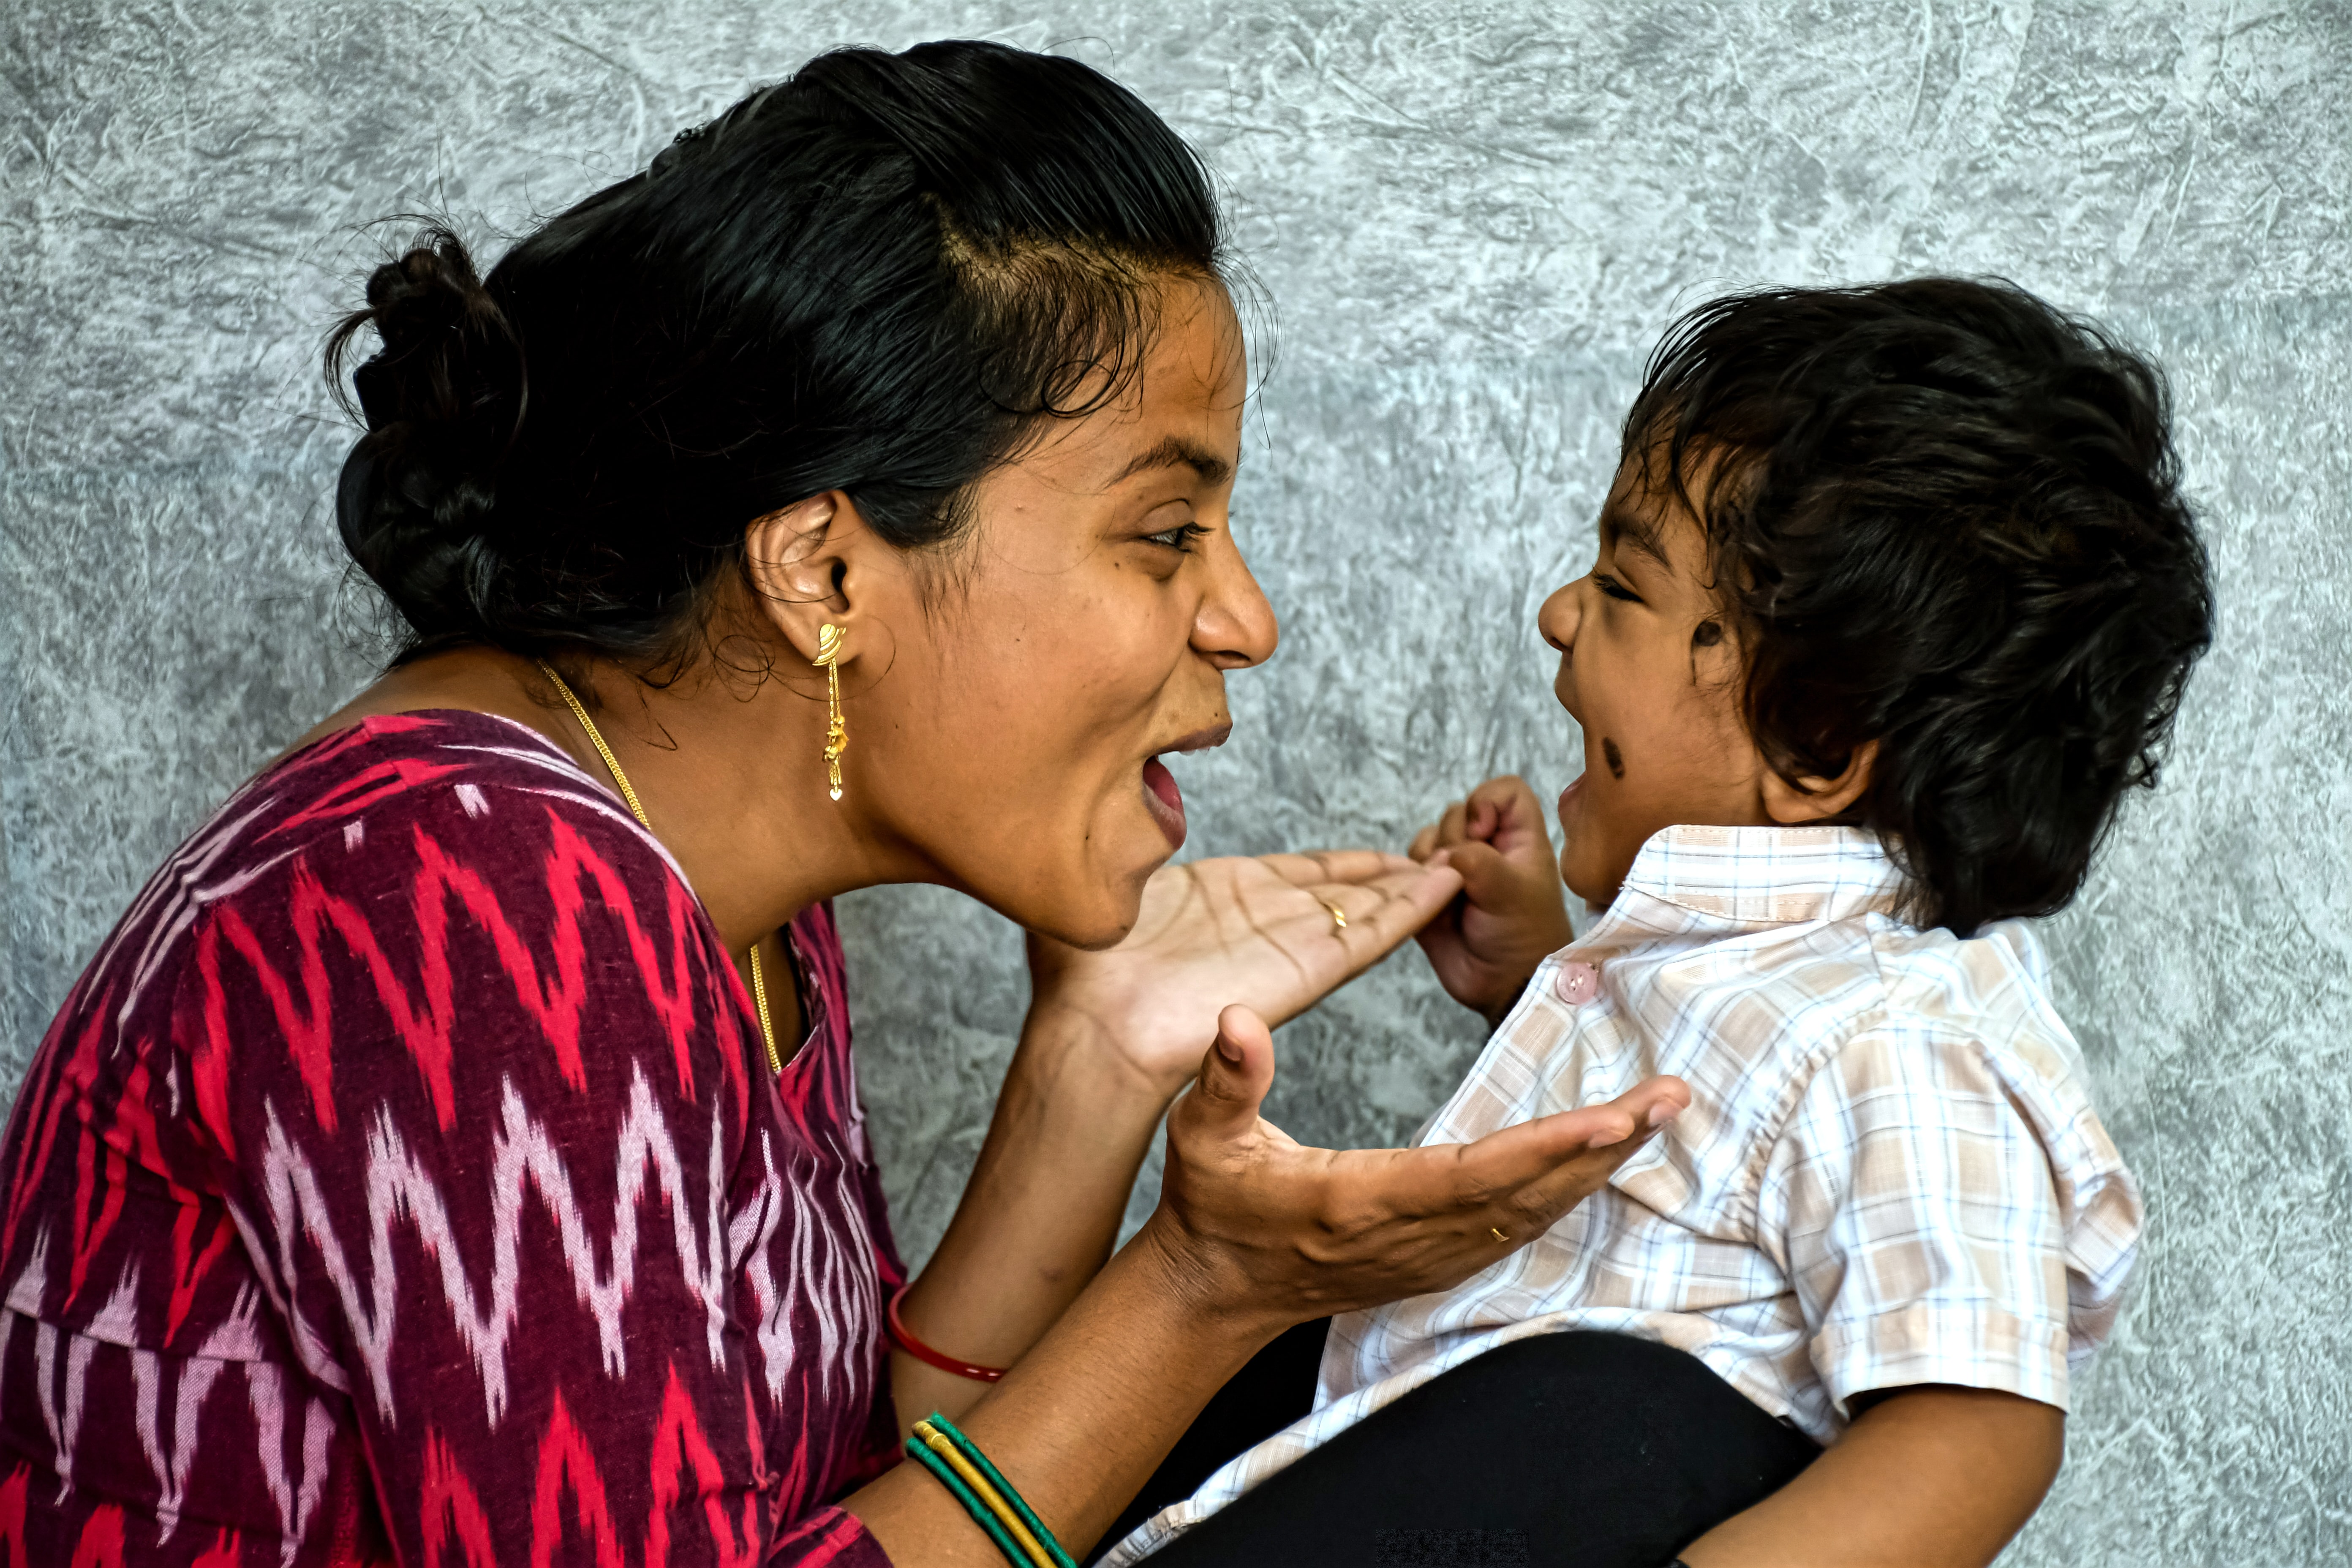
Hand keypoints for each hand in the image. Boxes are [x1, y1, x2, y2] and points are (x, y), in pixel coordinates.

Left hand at [1026, 852, 1465, 1098]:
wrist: (1094, 1032)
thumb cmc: (1083, 974)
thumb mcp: (1106, 887)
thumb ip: (1127, 852)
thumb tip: (1122, 817)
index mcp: (1220, 897)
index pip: (1297, 875)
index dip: (1341, 866)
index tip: (1378, 855)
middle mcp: (1260, 922)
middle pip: (1341, 893)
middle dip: (1385, 876)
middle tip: (1435, 857)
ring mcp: (1285, 947)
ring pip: (1363, 911)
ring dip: (1408, 890)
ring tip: (1454, 870)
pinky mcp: (1304, 970)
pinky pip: (1367, 935)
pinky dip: (1407, 910)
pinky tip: (1441, 888)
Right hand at [1145, 1005, 1689, 1324]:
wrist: (1215, 1293)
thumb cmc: (1212, 1209)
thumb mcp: (1203, 1138)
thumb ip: (1226, 1077)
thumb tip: (1236, 1016)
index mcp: (1364, 1199)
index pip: (1474, 1172)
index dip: (1548, 1147)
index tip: (1611, 1118)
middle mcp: (1411, 1234)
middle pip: (1528, 1191)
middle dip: (1605, 1145)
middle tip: (1670, 1096)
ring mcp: (1428, 1254)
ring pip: (1533, 1210)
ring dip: (1599, 1165)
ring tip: (1655, 1116)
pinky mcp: (1434, 1259)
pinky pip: (1517, 1225)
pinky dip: (1567, 1190)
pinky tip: (1602, 1161)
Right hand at [1410, 775, 1575, 1025]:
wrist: (1503, 986)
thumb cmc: (1523, 937)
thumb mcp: (1512, 892)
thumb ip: (1480, 861)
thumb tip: (1445, 853)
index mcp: (1520, 840)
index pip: (1505, 791)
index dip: (1487, 801)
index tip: (1481, 833)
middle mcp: (1489, 848)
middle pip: (1458, 812)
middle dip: (1453, 837)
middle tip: (1463, 875)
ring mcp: (1458, 868)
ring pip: (1431, 837)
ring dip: (1430, 857)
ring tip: (1445, 889)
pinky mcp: (1431, 889)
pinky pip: (1411, 865)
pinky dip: (1412, 874)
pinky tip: (1426, 895)